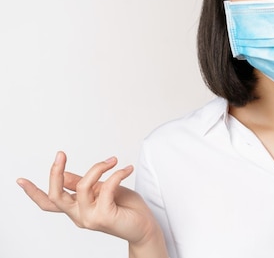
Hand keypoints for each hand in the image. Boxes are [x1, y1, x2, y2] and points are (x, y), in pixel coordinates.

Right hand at [17, 152, 161, 246]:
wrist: (145, 226)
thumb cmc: (126, 208)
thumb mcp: (102, 191)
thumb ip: (84, 185)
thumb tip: (65, 175)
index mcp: (76, 209)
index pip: (49, 203)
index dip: (33, 193)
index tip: (20, 180)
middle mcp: (79, 216)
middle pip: (56, 196)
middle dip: (55, 173)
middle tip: (60, 155)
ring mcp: (90, 218)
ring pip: (83, 186)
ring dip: (99, 167)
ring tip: (113, 161)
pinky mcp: (105, 217)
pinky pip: (107, 187)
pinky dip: (117, 173)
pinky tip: (127, 169)